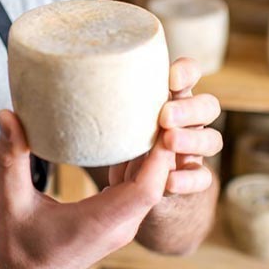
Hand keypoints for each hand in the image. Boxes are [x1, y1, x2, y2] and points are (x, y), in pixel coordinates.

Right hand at [0, 109, 171, 268]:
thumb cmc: (17, 245)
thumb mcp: (9, 198)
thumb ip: (10, 157)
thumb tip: (6, 115)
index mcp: (99, 223)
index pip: (145, 190)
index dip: (159, 157)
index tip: (164, 123)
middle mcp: (118, 225)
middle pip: (157, 182)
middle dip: (165, 146)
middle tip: (165, 103)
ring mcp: (121, 225)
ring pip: (152, 185)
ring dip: (157, 153)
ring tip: (155, 112)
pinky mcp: (116, 221)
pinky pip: (140, 189)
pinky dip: (143, 163)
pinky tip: (135, 136)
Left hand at [107, 57, 221, 195]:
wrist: (131, 196)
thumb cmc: (116, 144)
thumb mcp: (112, 120)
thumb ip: (101, 105)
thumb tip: (55, 86)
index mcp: (169, 99)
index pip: (189, 74)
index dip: (187, 72)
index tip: (170, 77)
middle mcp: (187, 122)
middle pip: (209, 106)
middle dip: (190, 108)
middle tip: (164, 116)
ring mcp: (193, 152)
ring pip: (213, 139)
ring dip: (193, 139)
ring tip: (168, 142)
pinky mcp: (191, 181)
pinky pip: (204, 179)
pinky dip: (189, 179)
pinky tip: (169, 181)